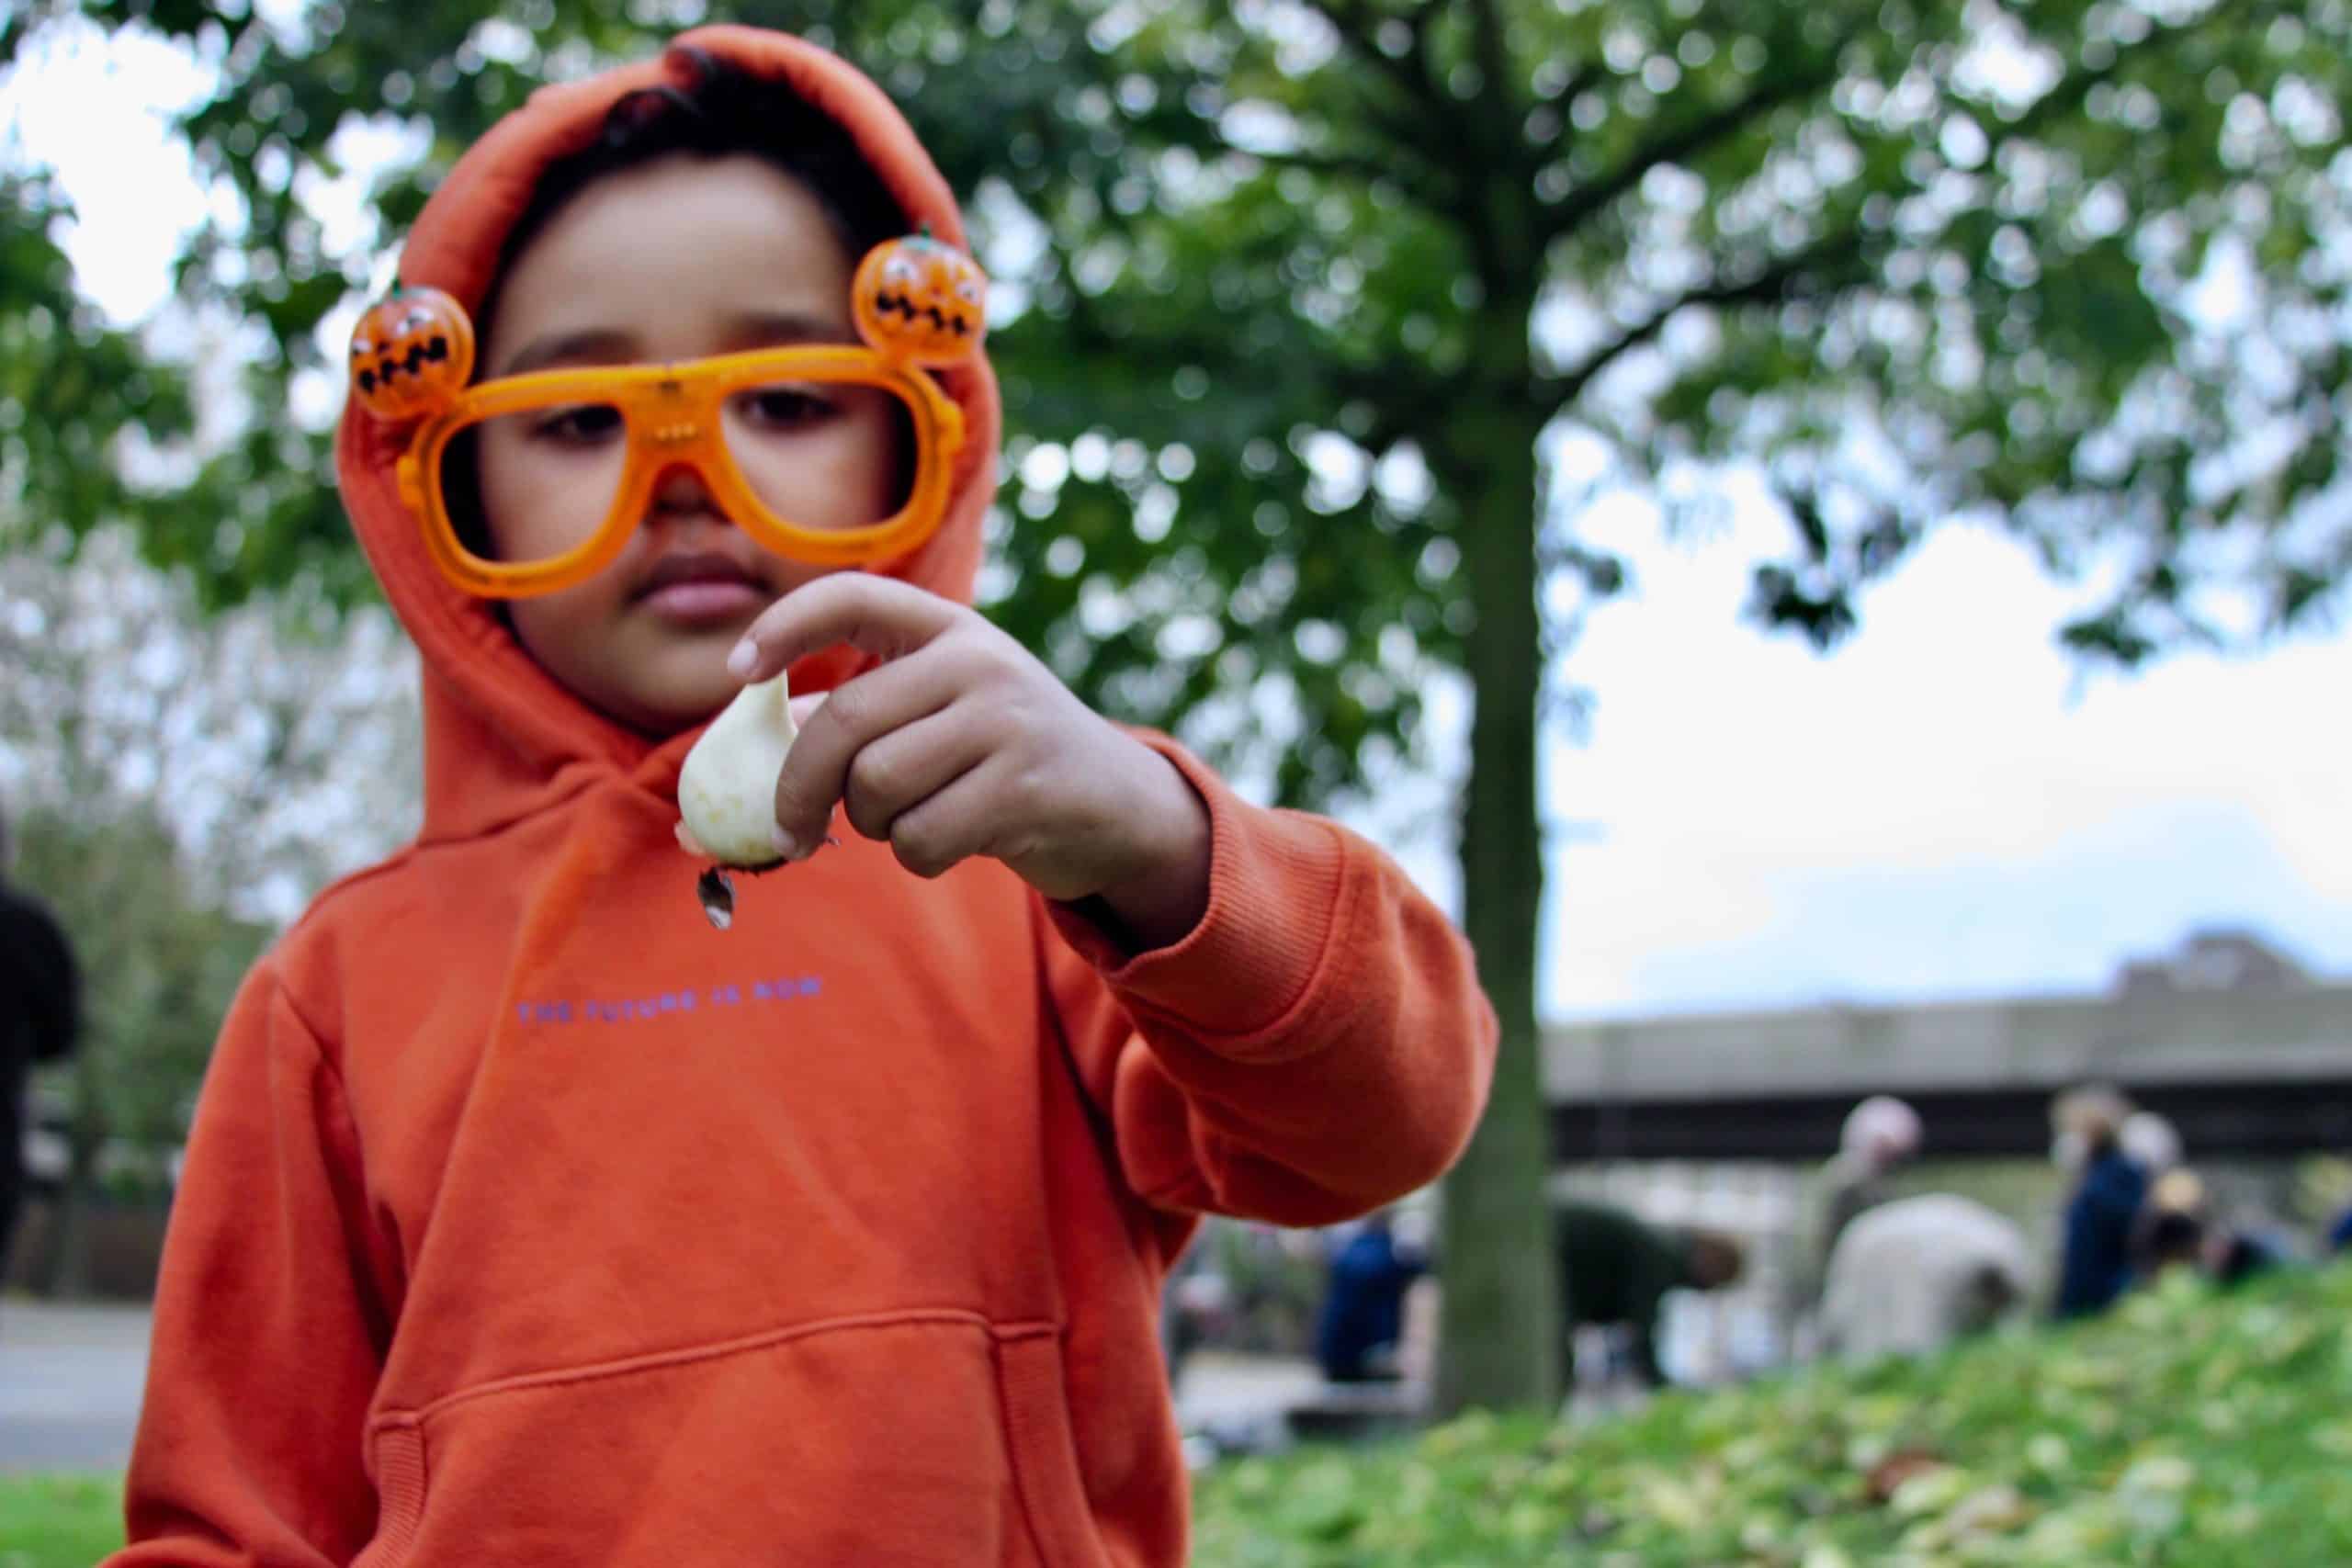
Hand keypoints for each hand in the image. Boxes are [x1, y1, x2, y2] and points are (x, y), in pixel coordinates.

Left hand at [727, 574, 1211, 949]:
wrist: (1120, 808)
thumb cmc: (1003, 761)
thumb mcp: (942, 715)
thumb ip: (857, 721)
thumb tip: (744, 755)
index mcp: (950, 630)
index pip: (854, 598)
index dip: (786, 627)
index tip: (738, 671)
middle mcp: (979, 661)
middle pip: (844, 722)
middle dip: (797, 789)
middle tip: (786, 834)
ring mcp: (1006, 722)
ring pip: (876, 786)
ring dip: (873, 826)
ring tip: (911, 821)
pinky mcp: (1023, 789)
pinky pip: (920, 837)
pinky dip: (916, 856)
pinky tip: (951, 842)